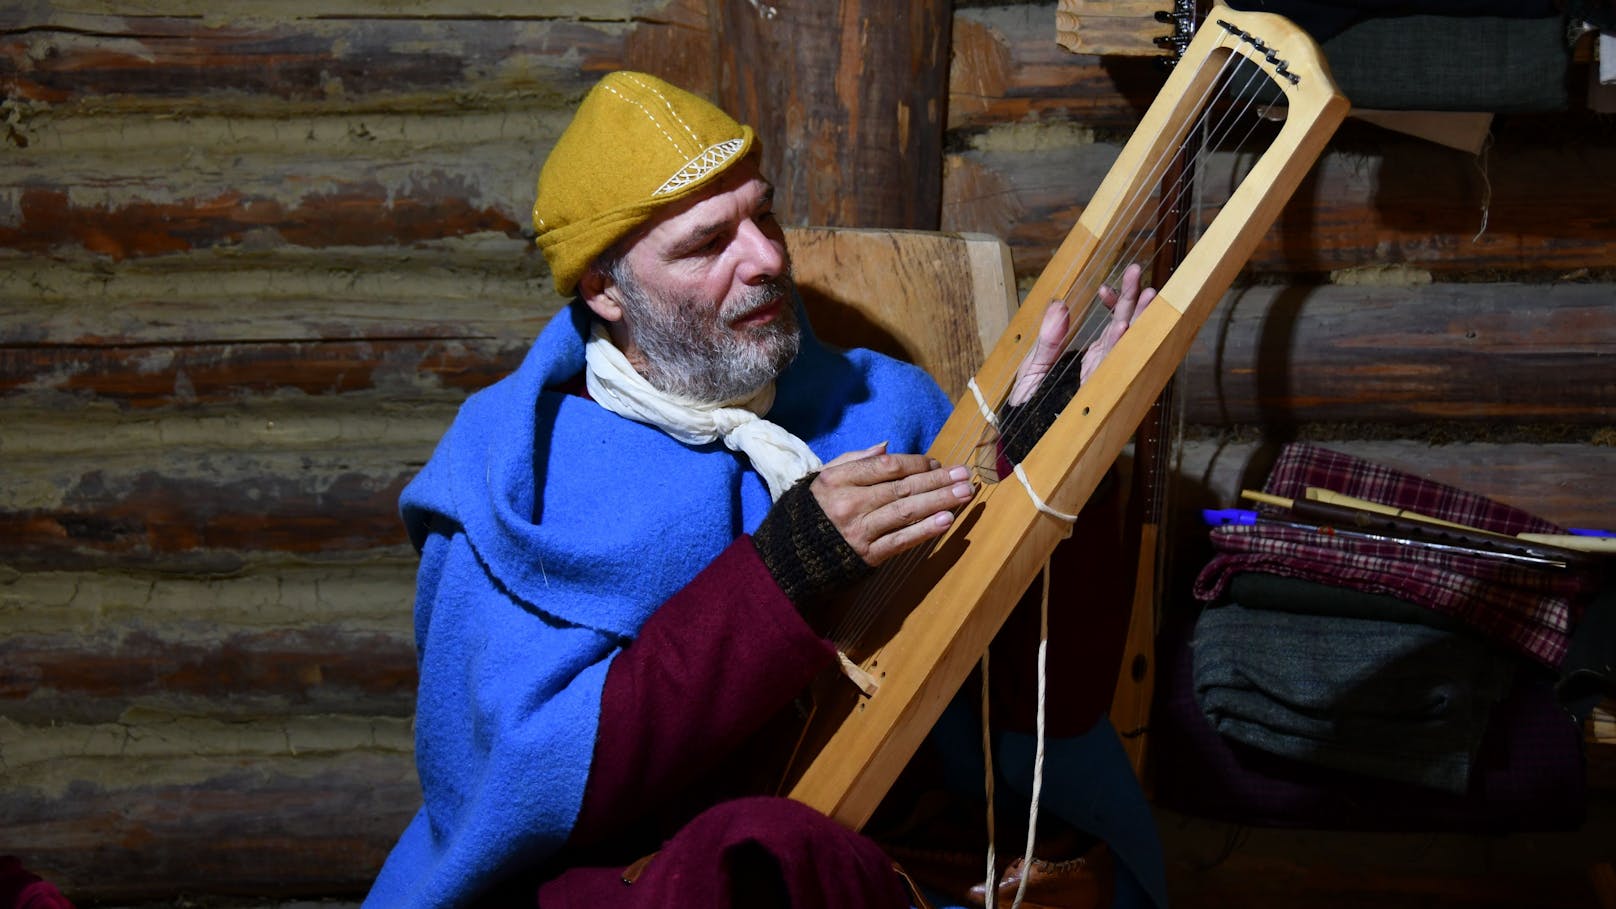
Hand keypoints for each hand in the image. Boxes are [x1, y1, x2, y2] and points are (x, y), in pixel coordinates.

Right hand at [811, 442, 974, 565]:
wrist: (790, 556)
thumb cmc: (812, 512)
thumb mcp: (824, 479)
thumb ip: (856, 460)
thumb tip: (887, 446)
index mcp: (837, 480)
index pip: (886, 467)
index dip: (916, 463)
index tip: (937, 462)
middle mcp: (848, 504)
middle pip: (902, 488)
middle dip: (938, 480)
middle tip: (965, 474)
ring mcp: (858, 531)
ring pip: (906, 512)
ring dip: (940, 501)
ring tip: (965, 493)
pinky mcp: (866, 556)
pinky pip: (901, 541)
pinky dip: (925, 530)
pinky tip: (946, 521)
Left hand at [1007, 263, 1156, 405]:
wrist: (1020, 437)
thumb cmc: (1028, 403)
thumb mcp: (1034, 365)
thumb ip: (1048, 338)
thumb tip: (1058, 305)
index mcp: (1089, 356)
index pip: (1111, 323)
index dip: (1113, 303)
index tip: (1105, 287)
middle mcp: (1102, 364)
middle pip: (1124, 327)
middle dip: (1132, 299)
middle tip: (1137, 270)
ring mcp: (1104, 378)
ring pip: (1127, 344)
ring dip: (1139, 319)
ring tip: (1150, 293)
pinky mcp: (1100, 392)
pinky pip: (1115, 367)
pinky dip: (1122, 347)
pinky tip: (1127, 327)